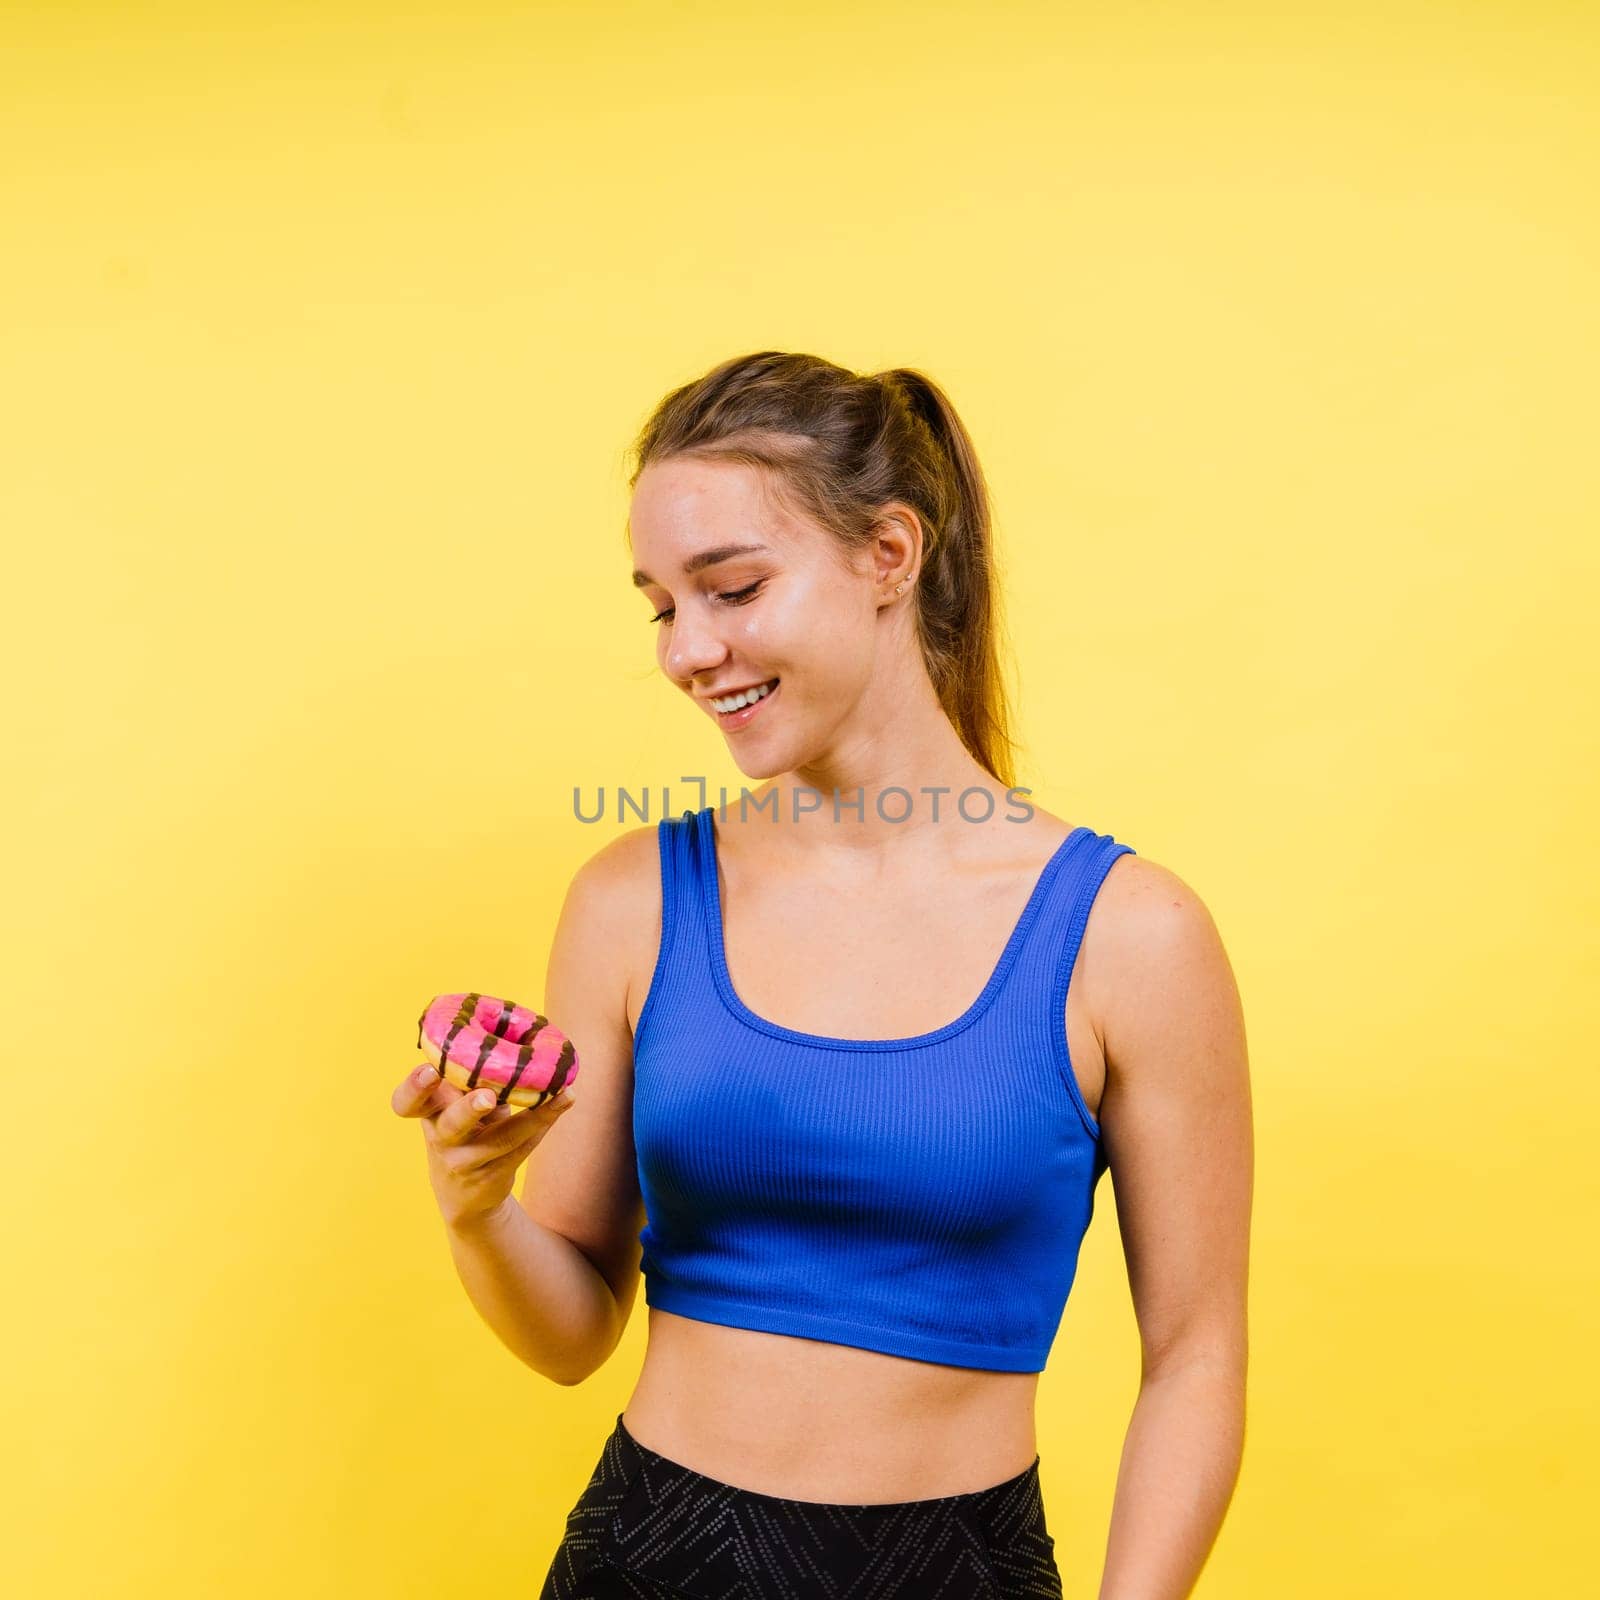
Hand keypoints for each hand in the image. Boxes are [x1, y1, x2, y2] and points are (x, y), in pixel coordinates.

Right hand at [390, 1062, 574, 1230]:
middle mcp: (441, 1137)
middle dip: (469, 1109)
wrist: (465, 1194)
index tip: (430, 1071)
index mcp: (430, 1110)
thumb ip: (473, 1077)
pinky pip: (521, 1148)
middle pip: (451, 1124)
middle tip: (487, 1097)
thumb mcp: (456, 1104)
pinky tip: (563, 1102)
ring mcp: (464, 1161)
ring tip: (557, 1095)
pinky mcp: (490, 1176)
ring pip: (499, 1140)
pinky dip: (544, 1122)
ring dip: (532, 1117)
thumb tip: (520, 1033)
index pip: (406, 1102)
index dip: (414, 1087)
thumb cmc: (464, 1129)